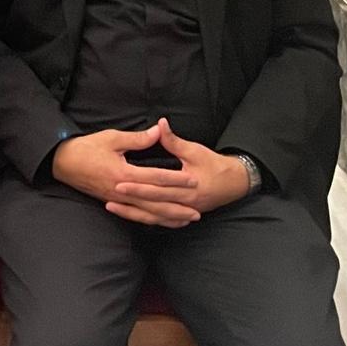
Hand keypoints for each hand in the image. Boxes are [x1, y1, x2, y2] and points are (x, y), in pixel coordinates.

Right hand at [53, 124, 197, 228]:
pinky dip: (152, 220)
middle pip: (155, 202)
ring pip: (148, 214)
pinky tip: (164, 221)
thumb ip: (137, 139)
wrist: (64, 163)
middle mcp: (123, 191)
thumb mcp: (112, 138)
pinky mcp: (114, 203)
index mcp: (124, 173)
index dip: (176, 180)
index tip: (193, 180)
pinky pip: (137, 215)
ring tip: (186, 219)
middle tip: (197, 210)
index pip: (156, 178)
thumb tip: (158, 132)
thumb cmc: (87, 148)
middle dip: (178, 206)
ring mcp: (118, 200)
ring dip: (168, 217)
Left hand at [107, 119, 251, 225]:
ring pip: (156, 217)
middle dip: (131, 201)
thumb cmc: (215, 164)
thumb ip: (174, 141)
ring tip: (114, 208)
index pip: (158, 188)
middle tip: (111, 195)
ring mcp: (184, 211)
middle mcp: (185, 203)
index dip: (138, 186)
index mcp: (187, 187)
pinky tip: (133, 217)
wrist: (235, 183)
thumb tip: (160, 124)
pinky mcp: (183, 214)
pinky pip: (163, 221)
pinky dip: (148, 220)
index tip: (119, 182)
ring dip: (134, 213)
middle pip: (153, 204)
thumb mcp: (195, 150)